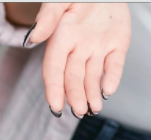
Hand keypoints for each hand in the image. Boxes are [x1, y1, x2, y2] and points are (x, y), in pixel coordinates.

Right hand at [25, 3, 130, 117]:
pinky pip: (114, 66)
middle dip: (75, 96)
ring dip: (92, 95)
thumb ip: (49, 17)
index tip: (56, 106)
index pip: (54, 69)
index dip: (54, 89)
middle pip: (73, 78)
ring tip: (93, 109)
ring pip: (93, 77)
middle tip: (79, 111)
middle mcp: (78, 48)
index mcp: (61, 38)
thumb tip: (33, 39)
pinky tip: (108, 91)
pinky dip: (112, 79)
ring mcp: (98, 48)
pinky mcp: (117, 46)